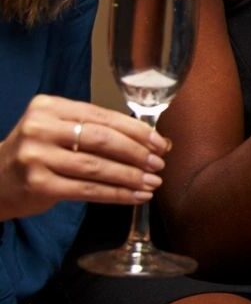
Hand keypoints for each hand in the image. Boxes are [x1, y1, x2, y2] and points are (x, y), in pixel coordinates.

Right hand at [0, 95, 168, 219]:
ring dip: (130, 177)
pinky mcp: (39, 184)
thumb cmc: (38, 152)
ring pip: (97, 167)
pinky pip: (87, 190)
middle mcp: (40, 128)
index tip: (160, 143)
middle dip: (137, 153)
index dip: (137, 131)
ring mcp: (37, 157)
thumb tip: (153, 141)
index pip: (103, 116)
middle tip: (159, 164)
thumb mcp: (58, 130)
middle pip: (102, 139)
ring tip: (152, 183)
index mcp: (49, 107)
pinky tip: (135, 196)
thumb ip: (96, 130)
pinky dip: (116, 194)